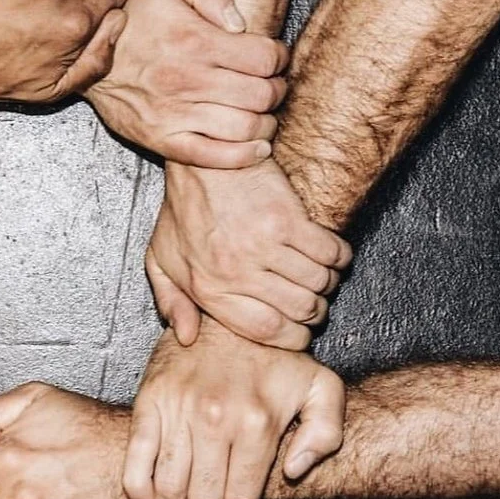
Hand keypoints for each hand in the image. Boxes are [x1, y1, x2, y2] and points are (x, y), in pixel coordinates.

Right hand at [84, 0, 289, 166]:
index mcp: (195, 41)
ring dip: (266, 123)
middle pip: (261, 95)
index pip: (264, 58)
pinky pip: (213, 156)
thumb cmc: (133, 19)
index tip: (274, 58)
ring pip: (244, 127)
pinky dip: (243, 156)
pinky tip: (257, 147)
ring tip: (264, 114)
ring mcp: (175, 114)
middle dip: (277, 90)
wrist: (87, 55)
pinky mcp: (162, 139)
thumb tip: (239, 22)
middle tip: (273, 86)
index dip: (279, 57)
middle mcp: (188, 80)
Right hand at [123, 324, 344, 498]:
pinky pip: (136, 457)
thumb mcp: (321, 387)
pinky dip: (137, 490)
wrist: (226, 314)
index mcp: (257, 422)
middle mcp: (216, 419)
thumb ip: (326, 434)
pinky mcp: (150, 400)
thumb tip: (293, 471)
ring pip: (168, 487)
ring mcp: (178, 410)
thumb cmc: (273, 356)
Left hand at [148, 159, 351, 348]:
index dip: (292, 338)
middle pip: (300, 310)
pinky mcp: (286, 219)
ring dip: (327, 282)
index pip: (265, 331)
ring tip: (319, 274)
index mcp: (207, 287)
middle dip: (314, 311)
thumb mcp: (161, 257)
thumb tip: (188, 337)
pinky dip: (338, 256)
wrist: (202, 161)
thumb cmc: (182, 209)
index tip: (299, 331)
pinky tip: (328, 252)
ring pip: (319, 282)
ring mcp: (263, 245)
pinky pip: (330, 252)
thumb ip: (171, 300)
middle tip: (313, 300)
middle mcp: (236, 271)